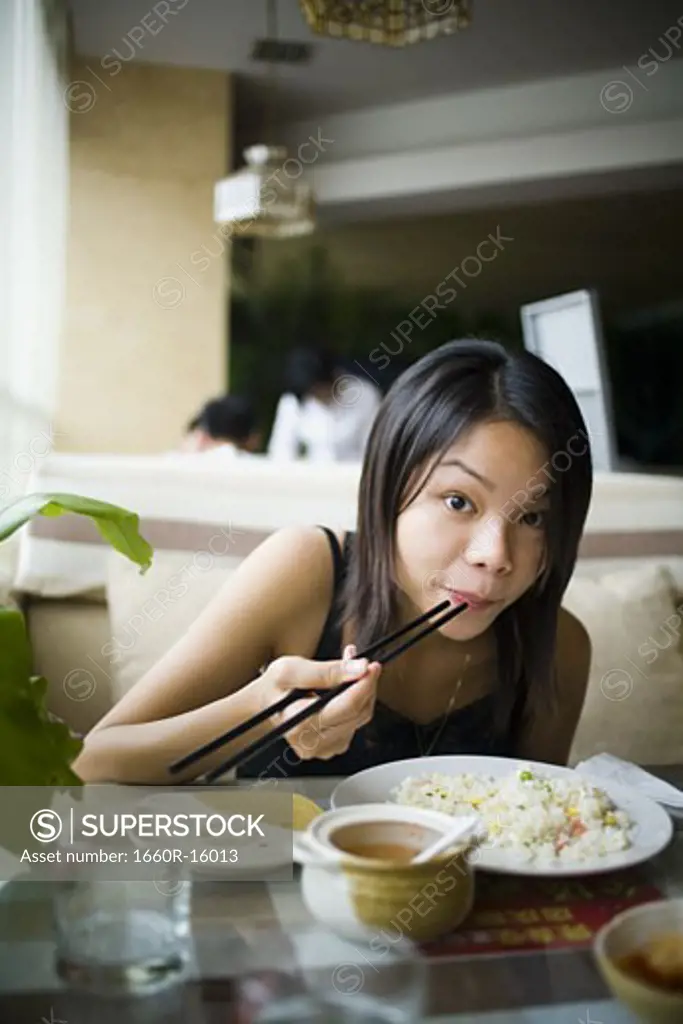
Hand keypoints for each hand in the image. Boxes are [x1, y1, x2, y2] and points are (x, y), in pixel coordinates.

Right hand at [259, 646, 381, 759]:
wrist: (264, 703)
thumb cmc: (274, 686)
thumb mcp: (292, 669)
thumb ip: (327, 670)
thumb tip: (360, 668)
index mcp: (300, 725)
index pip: (348, 707)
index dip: (365, 684)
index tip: (371, 666)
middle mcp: (313, 743)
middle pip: (359, 713)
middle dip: (365, 684)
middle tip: (363, 662)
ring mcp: (323, 748)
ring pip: (361, 717)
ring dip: (362, 691)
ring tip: (349, 669)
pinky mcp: (332, 746)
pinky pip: (356, 723)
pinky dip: (356, 702)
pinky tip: (345, 687)